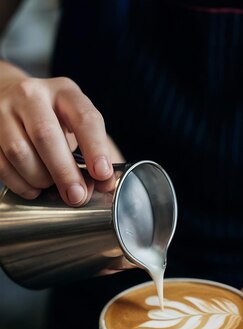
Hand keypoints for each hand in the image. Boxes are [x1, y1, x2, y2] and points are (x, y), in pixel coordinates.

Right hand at [0, 70, 118, 204]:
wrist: (8, 96)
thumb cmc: (52, 117)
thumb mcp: (76, 123)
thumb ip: (92, 152)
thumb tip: (105, 185)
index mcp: (64, 92)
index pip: (84, 117)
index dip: (95, 148)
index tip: (102, 174)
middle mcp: (31, 95)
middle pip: (46, 135)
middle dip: (64, 172)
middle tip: (76, 196)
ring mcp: (4, 111)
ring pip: (19, 151)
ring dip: (39, 178)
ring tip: (50, 186)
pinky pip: (2, 164)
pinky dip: (20, 183)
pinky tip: (32, 188)